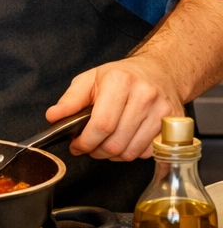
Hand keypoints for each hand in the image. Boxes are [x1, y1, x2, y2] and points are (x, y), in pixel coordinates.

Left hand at [45, 53, 182, 160]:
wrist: (160, 72)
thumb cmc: (122, 76)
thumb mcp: (90, 80)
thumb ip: (70, 100)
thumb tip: (53, 117)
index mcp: (120, 82)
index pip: (102, 124)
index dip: (86, 141)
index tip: (76, 145)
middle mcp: (145, 96)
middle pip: (116, 142)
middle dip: (96, 151)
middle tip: (88, 147)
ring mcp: (162, 112)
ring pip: (131, 152)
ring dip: (112, 155)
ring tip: (104, 145)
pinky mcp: (174, 126)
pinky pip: (148, 153)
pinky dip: (131, 153)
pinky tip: (124, 142)